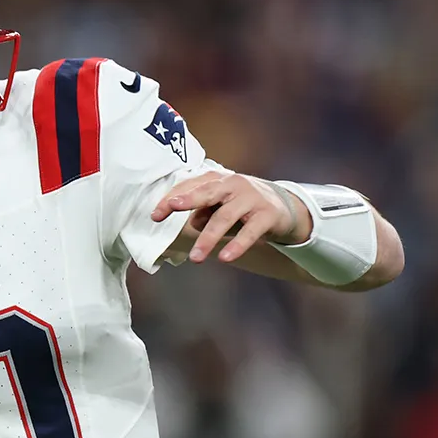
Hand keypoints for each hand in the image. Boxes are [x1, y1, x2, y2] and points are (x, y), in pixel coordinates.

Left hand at [150, 171, 311, 263]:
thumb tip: (192, 224)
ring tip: (195, 258)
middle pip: (207, 192)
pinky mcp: (267, 215)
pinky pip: (250, 232)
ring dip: (208, 238)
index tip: (155, 216)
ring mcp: (251, 198)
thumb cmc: (240, 204)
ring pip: (225, 217)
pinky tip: (225, 258)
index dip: (171, 200)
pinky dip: (237, 245)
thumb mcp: (219, 205)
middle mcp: (233, 185)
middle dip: (188, 199)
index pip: (189, 187)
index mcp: (216, 180)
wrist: (283, 206)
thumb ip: (203, 211)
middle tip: (171, 208)